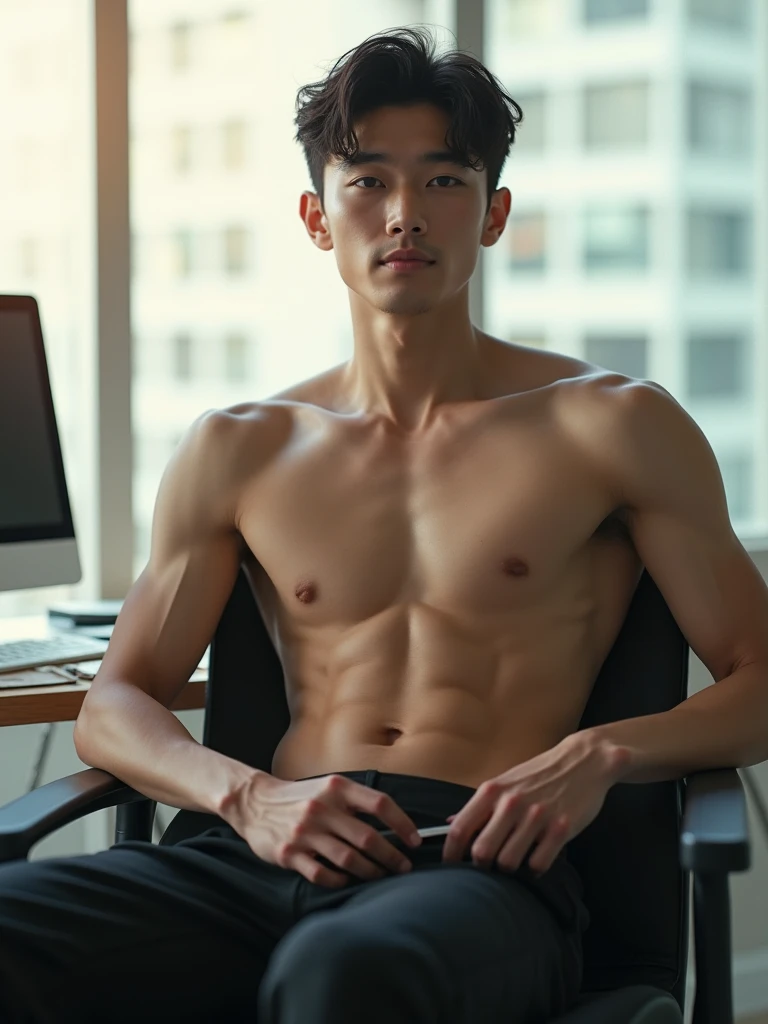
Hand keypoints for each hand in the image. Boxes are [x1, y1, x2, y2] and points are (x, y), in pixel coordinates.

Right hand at [221, 773, 422, 887]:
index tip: (415, 840)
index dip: (403, 823)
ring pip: (349, 859)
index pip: (379, 804)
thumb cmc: (300, 797)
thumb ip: (355, 802)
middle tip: (403, 867)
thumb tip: (394, 824)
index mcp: (336, 787)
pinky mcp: (289, 854)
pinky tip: (347, 879)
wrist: (255, 802)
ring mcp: (305, 832)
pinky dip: (339, 880)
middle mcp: (322, 808)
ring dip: (371, 871)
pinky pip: (322, 874)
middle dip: (392, 856)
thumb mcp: (328, 787)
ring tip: (381, 876)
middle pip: (368, 837)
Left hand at [441, 732, 629, 874]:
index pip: (460, 828)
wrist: (583, 760)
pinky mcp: (561, 829)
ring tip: (517, 858)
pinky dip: (535, 868)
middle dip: (482, 865)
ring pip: (508, 863)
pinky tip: (538, 857)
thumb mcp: (505, 782)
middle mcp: (512, 803)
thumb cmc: (540, 774)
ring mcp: (537, 817)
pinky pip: (538, 865)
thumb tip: (450, 822)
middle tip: (491, 863)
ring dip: (510, 868)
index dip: (450, 854)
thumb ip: (480, 805)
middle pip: (481, 852)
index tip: (451, 867)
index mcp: (493, 791)